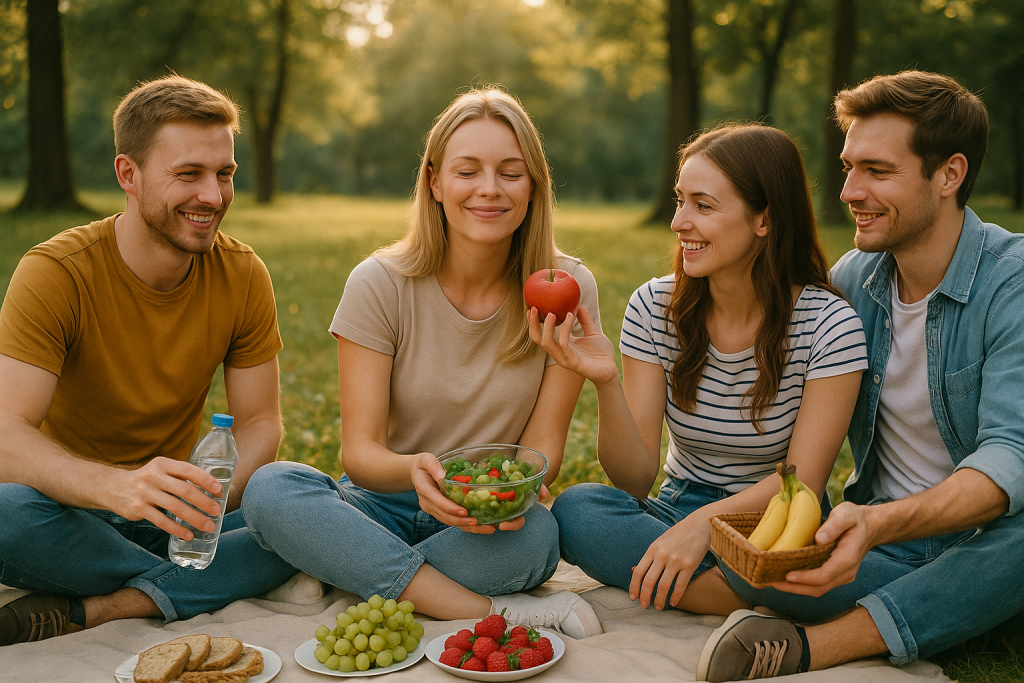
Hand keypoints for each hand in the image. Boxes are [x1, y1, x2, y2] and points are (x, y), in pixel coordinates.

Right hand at [107, 456, 223, 540]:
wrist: (113, 487)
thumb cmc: (147, 479)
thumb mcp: (161, 470)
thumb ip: (180, 476)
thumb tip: (212, 489)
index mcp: (163, 464)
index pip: (188, 470)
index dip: (205, 480)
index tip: (219, 490)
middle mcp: (154, 476)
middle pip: (184, 490)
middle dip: (203, 502)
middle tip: (217, 511)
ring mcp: (145, 493)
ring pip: (175, 507)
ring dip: (194, 518)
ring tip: (208, 526)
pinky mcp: (138, 509)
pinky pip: (161, 521)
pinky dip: (176, 529)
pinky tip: (188, 535)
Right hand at [409, 453, 525, 533]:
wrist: (416, 473)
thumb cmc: (423, 465)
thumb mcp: (426, 460)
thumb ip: (433, 466)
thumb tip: (442, 475)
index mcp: (425, 490)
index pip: (438, 502)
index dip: (451, 508)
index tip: (464, 511)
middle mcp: (428, 503)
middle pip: (445, 516)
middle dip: (461, 521)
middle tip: (477, 522)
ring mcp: (433, 509)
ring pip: (449, 521)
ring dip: (466, 526)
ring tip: (484, 528)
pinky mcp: (439, 511)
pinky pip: (452, 520)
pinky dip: (465, 524)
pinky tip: (479, 526)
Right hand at [528, 306, 618, 388]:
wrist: (611, 369)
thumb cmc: (601, 353)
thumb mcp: (593, 332)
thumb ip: (585, 320)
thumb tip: (580, 306)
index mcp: (561, 345)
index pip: (541, 334)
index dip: (534, 323)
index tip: (531, 308)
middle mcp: (559, 352)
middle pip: (538, 339)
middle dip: (533, 324)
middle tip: (534, 308)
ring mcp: (564, 358)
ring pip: (547, 343)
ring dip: (547, 327)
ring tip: (551, 313)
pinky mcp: (573, 362)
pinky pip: (564, 343)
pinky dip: (565, 329)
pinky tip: (570, 316)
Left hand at [629, 514, 711, 609]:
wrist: (699, 525)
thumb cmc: (678, 535)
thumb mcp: (660, 542)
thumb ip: (649, 556)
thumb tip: (634, 571)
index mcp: (652, 549)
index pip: (638, 572)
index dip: (634, 587)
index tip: (633, 597)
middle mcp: (662, 555)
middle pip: (648, 581)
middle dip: (644, 596)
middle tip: (644, 606)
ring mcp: (676, 560)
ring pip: (663, 586)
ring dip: (659, 600)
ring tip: (658, 607)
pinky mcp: (690, 565)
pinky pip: (680, 585)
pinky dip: (675, 597)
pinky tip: (673, 602)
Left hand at [767, 501, 872, 595]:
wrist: (868, 526)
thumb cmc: (854, 518)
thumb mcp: (845, 515)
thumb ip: (834, 525)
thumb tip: (819, 538)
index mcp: (848, 558)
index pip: (825, 575)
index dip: (805, 578)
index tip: (787, 575)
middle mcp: (846, 572)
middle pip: (819, 587)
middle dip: (795, 587)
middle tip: (771, 581)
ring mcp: (842, 576)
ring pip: (818, 589)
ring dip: (796, 588)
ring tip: (773, 581)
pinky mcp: (836, 575)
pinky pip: (818, 584)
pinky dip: (802, 584)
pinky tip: (785, 578)